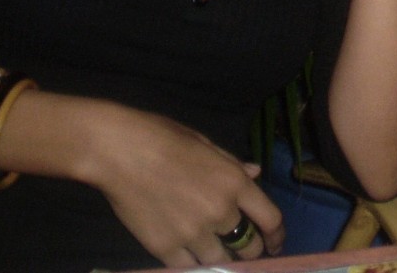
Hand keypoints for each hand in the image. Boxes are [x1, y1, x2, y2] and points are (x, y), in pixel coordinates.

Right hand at [82, 104, 283, 267]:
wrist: (119, 151)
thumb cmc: (164, 138)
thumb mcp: (206, 144)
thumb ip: (233, 165)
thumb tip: (255, 173)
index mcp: (234, 182)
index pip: (270, 219)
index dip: (277, 235)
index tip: (276, 243)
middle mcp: (220, 211)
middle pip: (249, 247)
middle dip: (251, 250)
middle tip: (245, 250)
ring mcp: (193, 233)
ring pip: (220, 262)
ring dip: (222, 259)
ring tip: (218, 254)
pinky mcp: (165, 248)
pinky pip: (188, 267)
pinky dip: (192, 264)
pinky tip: (191, 258)